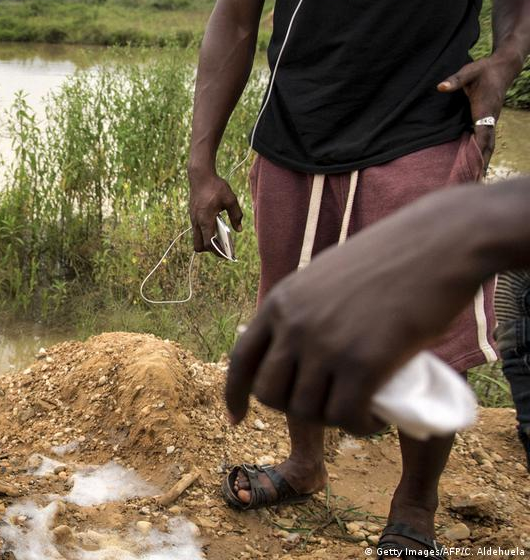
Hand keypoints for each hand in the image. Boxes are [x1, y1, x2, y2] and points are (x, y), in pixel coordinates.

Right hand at [188, 167, 242, 254]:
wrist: (200, 176)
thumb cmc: (215, 186)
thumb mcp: (230, 199)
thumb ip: (236, 215)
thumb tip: (239, 229)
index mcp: (206, 219)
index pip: (209, 243)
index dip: (218, 252)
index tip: (227, 255)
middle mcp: (197, 222)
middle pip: (199, 246)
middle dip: (210, 250)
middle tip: (222, 248)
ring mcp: (193, 219)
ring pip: (196, 239)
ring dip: (207, 242)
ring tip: (220, 239)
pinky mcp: (193, 216)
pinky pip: (197, 231)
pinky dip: (205, 233)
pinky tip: (216, 227)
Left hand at [225, 186, 486, 434]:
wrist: (436, 243)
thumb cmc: (389, 256)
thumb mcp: (325, 277)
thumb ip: (304, 308)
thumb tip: (296, 347)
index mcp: (280, 301)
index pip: (241, 359)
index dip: (234, 393)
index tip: (236, 418)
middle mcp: (294, 325)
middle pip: (269, 393)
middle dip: (290, 409)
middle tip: (323, 406)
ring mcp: (325, 345)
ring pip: (306, 411)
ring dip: (331, 420)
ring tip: (357, 409)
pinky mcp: (363, 363)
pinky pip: (345, 416)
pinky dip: (359, 427)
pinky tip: (374, 420)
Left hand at [438, 52, 522, 171]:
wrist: (502, 67)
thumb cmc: (484, 69)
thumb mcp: (468, 72)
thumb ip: (455, 80)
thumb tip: (440, 87)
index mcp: (486, 109)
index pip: (484, 133)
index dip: (480, 149)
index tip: (477, 164)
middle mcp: (490, 118)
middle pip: (488, 145)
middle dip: (483, 163)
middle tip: (476, 182)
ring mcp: (490, 120)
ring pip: (488, 144)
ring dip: (483, 161)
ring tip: (476, 180)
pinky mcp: (487, 120)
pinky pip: (484, 140)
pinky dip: (481, 152)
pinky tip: (475, 163)